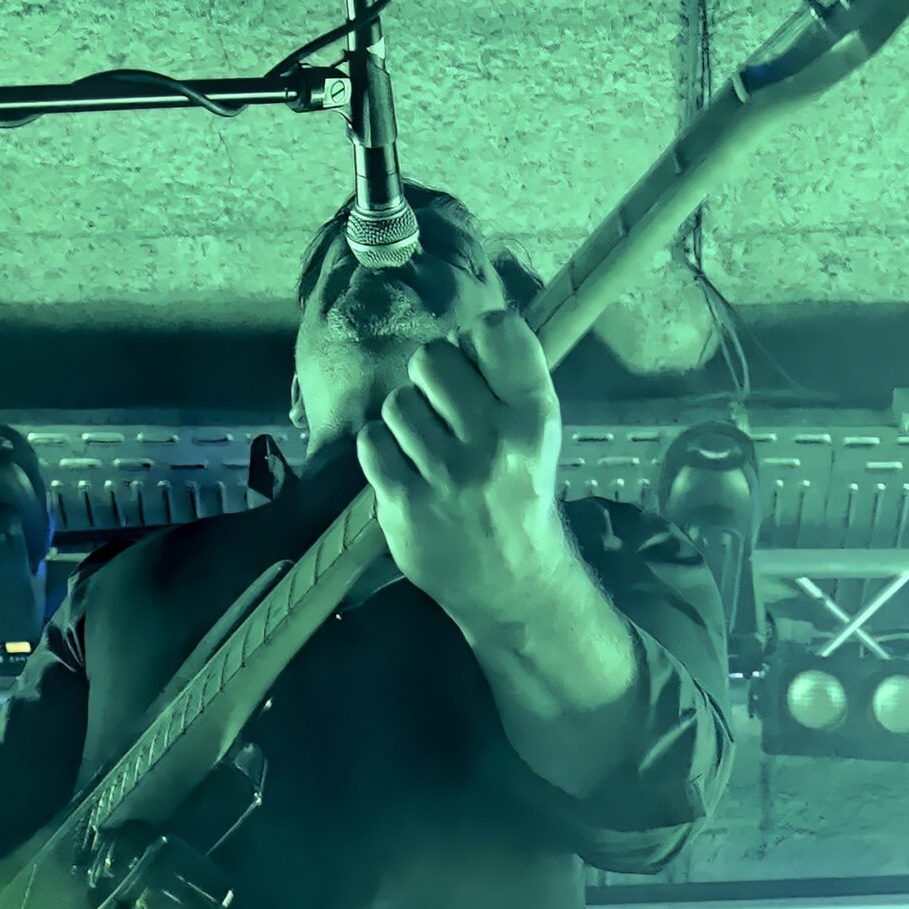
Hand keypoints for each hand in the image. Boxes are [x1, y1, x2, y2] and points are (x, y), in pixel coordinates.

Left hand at [357, 311, 572, 630]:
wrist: (510, 584)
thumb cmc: (517, 494)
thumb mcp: (536, 435)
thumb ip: (508, 379)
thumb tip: (468, 324)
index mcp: (534, 418)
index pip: (496, 329)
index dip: (476, 338)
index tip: (475, 363)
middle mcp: (493, 443)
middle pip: (431, 357)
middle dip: (431, 377)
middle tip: (443, 410)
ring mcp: (447, 476)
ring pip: (397, 402)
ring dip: (404, 420)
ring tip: (426, 448)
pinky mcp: (405, 504)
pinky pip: (371, 442)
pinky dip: (381, 451)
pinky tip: (404, 470)